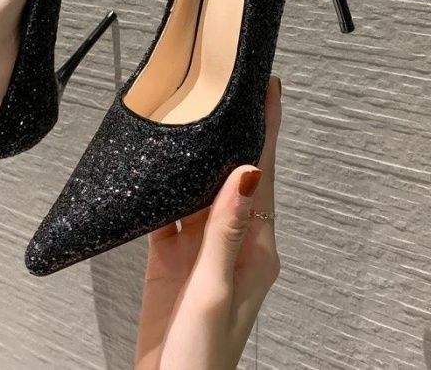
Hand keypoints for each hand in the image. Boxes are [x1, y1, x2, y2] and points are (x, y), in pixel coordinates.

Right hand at [135, 76, 281, 369]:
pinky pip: (169, 209)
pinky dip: (165, 186)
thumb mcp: (215, 289)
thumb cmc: (204, 356)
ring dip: (200, 152)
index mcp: (256, 247)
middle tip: (230, 87)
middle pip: (234, 172)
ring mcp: (200, 247)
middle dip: (235, 129)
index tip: (271, 90)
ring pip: (201, 186)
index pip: (265, 175)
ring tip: (195, 112)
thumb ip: (227, 230)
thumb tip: (248, 172)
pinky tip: (159, 165)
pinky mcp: (172, 255)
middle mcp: (231, 240)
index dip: (267, 130)